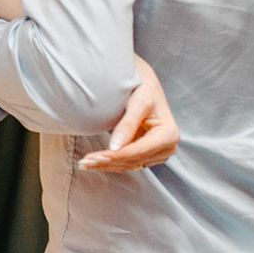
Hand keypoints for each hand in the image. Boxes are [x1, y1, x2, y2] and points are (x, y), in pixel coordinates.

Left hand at [79, 56, 179, 171]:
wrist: (147, 86)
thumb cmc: (145, 89)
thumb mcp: (139, 102)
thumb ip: (128, 125)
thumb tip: (115, 147)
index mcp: (169, 134)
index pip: (138, 150)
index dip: (116, 155)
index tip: (96, 157)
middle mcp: (167, 147)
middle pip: (133, 160)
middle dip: (108, 161)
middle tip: (84, 162)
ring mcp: (158, 153)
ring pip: (128, 164)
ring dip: (106, 165)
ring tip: (85, 164)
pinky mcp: (148, 155)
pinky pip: (128, 162)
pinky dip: (111, 163)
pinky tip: (94, 163)